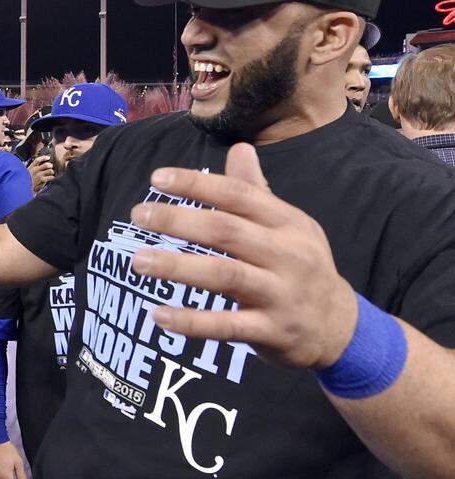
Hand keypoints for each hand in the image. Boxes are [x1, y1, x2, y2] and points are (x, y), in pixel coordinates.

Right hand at [27, 154, 55, 193]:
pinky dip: (52, 177)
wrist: (25, 190)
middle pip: (46, 165)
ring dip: (52, 172)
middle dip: (50, 165)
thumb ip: (33, 168)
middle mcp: (35, 170)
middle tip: (51, 167)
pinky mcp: (42, 180)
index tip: (48, 157)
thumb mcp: (27, 173)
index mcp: (31, 167)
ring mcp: (38, 175)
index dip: (44, 157)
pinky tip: (51, 178)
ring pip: (50, 170)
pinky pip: (51, 177)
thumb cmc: (28, 182)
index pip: (38, 160)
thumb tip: (41, 164)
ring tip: (51, 174)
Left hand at [127, 144, 357, 369]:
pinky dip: (192, 322)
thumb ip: (256, 192)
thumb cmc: (301, 267)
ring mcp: (281, 294)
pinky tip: (159, 315)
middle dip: (178, 221)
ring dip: (177, 267)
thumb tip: (238, 147)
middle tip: (138, 215)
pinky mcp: (272, 331)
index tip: (157, 179)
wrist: (340, 328)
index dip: (197, 184)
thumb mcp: (289, 227)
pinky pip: (227, 326)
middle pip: (226, 231)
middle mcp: (287, 255)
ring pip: (224, 275)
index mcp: (288, 223)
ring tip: (138, 261)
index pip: (238, 195)